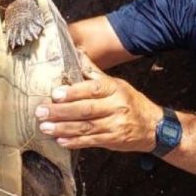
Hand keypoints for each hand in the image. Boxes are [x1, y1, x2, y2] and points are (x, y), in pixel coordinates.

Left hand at [34, 52, 162, 151]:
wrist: (154, 126)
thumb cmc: (130, 101)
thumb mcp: (116, 84)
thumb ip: (94, 73)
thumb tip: (76, 53)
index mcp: (115, 89)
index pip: (93, 89)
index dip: (73, 92)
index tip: (55, 94)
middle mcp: (116, 107)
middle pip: (86, 110)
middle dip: (61, 112)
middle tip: (41, 112)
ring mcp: (115, 126)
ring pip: (86, 127)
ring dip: (63, 128)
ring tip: (45, 127)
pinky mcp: (113, 141)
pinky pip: (91, 142)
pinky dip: (74, 142)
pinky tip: (60, 140)